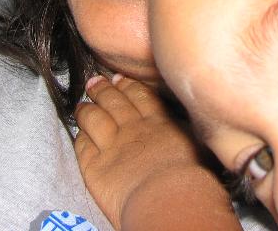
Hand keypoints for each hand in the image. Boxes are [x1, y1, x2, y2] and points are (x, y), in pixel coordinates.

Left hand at [74, 74, 239, 229]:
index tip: (119, 78)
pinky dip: (80, 137)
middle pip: (113, 101)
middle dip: (102, 89)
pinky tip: (79, 134)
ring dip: (86, 109)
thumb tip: (196, 123)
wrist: (170, 199)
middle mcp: (133, 129)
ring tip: (81, 105)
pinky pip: (82, 146)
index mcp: (158, 122)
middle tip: (95, 81)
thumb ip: (188, 131)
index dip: (127, 85)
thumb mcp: (199, 145)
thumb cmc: (193, 179)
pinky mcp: (95, 167)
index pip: (139, 96)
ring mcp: (112, 146)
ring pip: (93, 118)